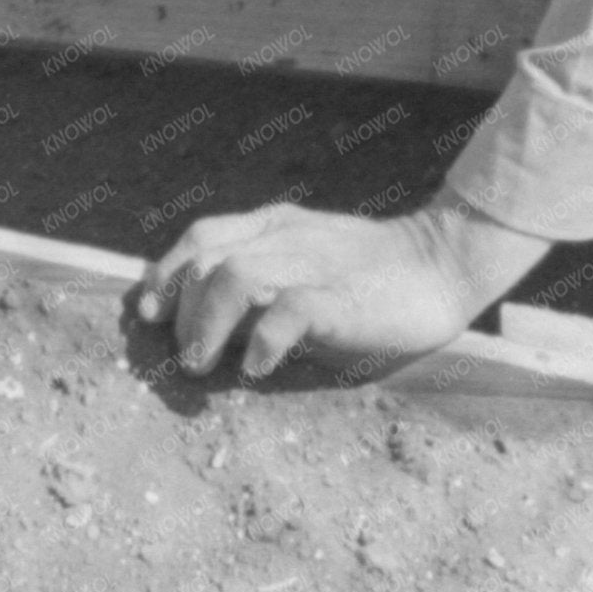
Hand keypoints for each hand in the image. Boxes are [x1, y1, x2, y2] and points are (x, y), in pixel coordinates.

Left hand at [135, 199, 538, 381]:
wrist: (444, 263)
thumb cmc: (370, 275)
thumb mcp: (308, 261)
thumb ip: (265, 276)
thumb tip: (210, 319)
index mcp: (275, 225)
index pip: (202, 235)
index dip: (166, 272)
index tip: (148, 312)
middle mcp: (285, 237)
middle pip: (207, 259)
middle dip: (182, 310)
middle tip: (183, 358)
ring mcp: (313, 264)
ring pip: (236, 276)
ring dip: (208, 324)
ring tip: (201, 366)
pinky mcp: (343, 297)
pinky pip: (291, 309)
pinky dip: (263, 338)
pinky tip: (255, 366)